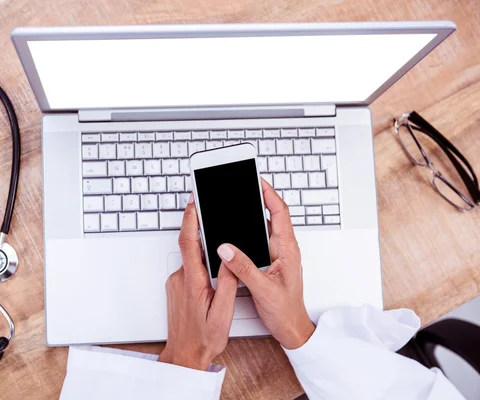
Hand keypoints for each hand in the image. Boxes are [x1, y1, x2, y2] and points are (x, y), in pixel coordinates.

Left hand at [159, 194, 238, 369]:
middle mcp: (180, 278)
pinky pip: (189, 268)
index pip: (188, 241)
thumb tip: (229, 256)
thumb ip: (227, 282)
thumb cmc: (204, 338)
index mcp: (192, 281)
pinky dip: (201, 265)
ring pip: (192, 259)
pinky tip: (213, 276)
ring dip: (204, 254)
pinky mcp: (176, 288)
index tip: (194, 202)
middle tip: (215, 219)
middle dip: (203, 233)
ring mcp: (176, 283)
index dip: (190, 219)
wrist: (185, 355)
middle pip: (191, 246)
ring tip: (220, 259)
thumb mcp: (223, 312)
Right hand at [216, 179, 314, 348]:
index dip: (269, 194)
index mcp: (287, 250)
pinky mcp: (271, 261)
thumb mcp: (262, 289)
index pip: (280, 213)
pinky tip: (239, 228)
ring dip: (254, 213)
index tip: (256, 181)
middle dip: (260, 197)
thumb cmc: (285, 311)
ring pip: (266, 226)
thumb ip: (244, 268)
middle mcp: (284, 249)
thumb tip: (226, 249)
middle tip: (245, 185)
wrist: (291, 328)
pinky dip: (250, 230)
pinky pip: (260, 239)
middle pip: (273, 214)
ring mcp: (278, 254)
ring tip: (240, 200)